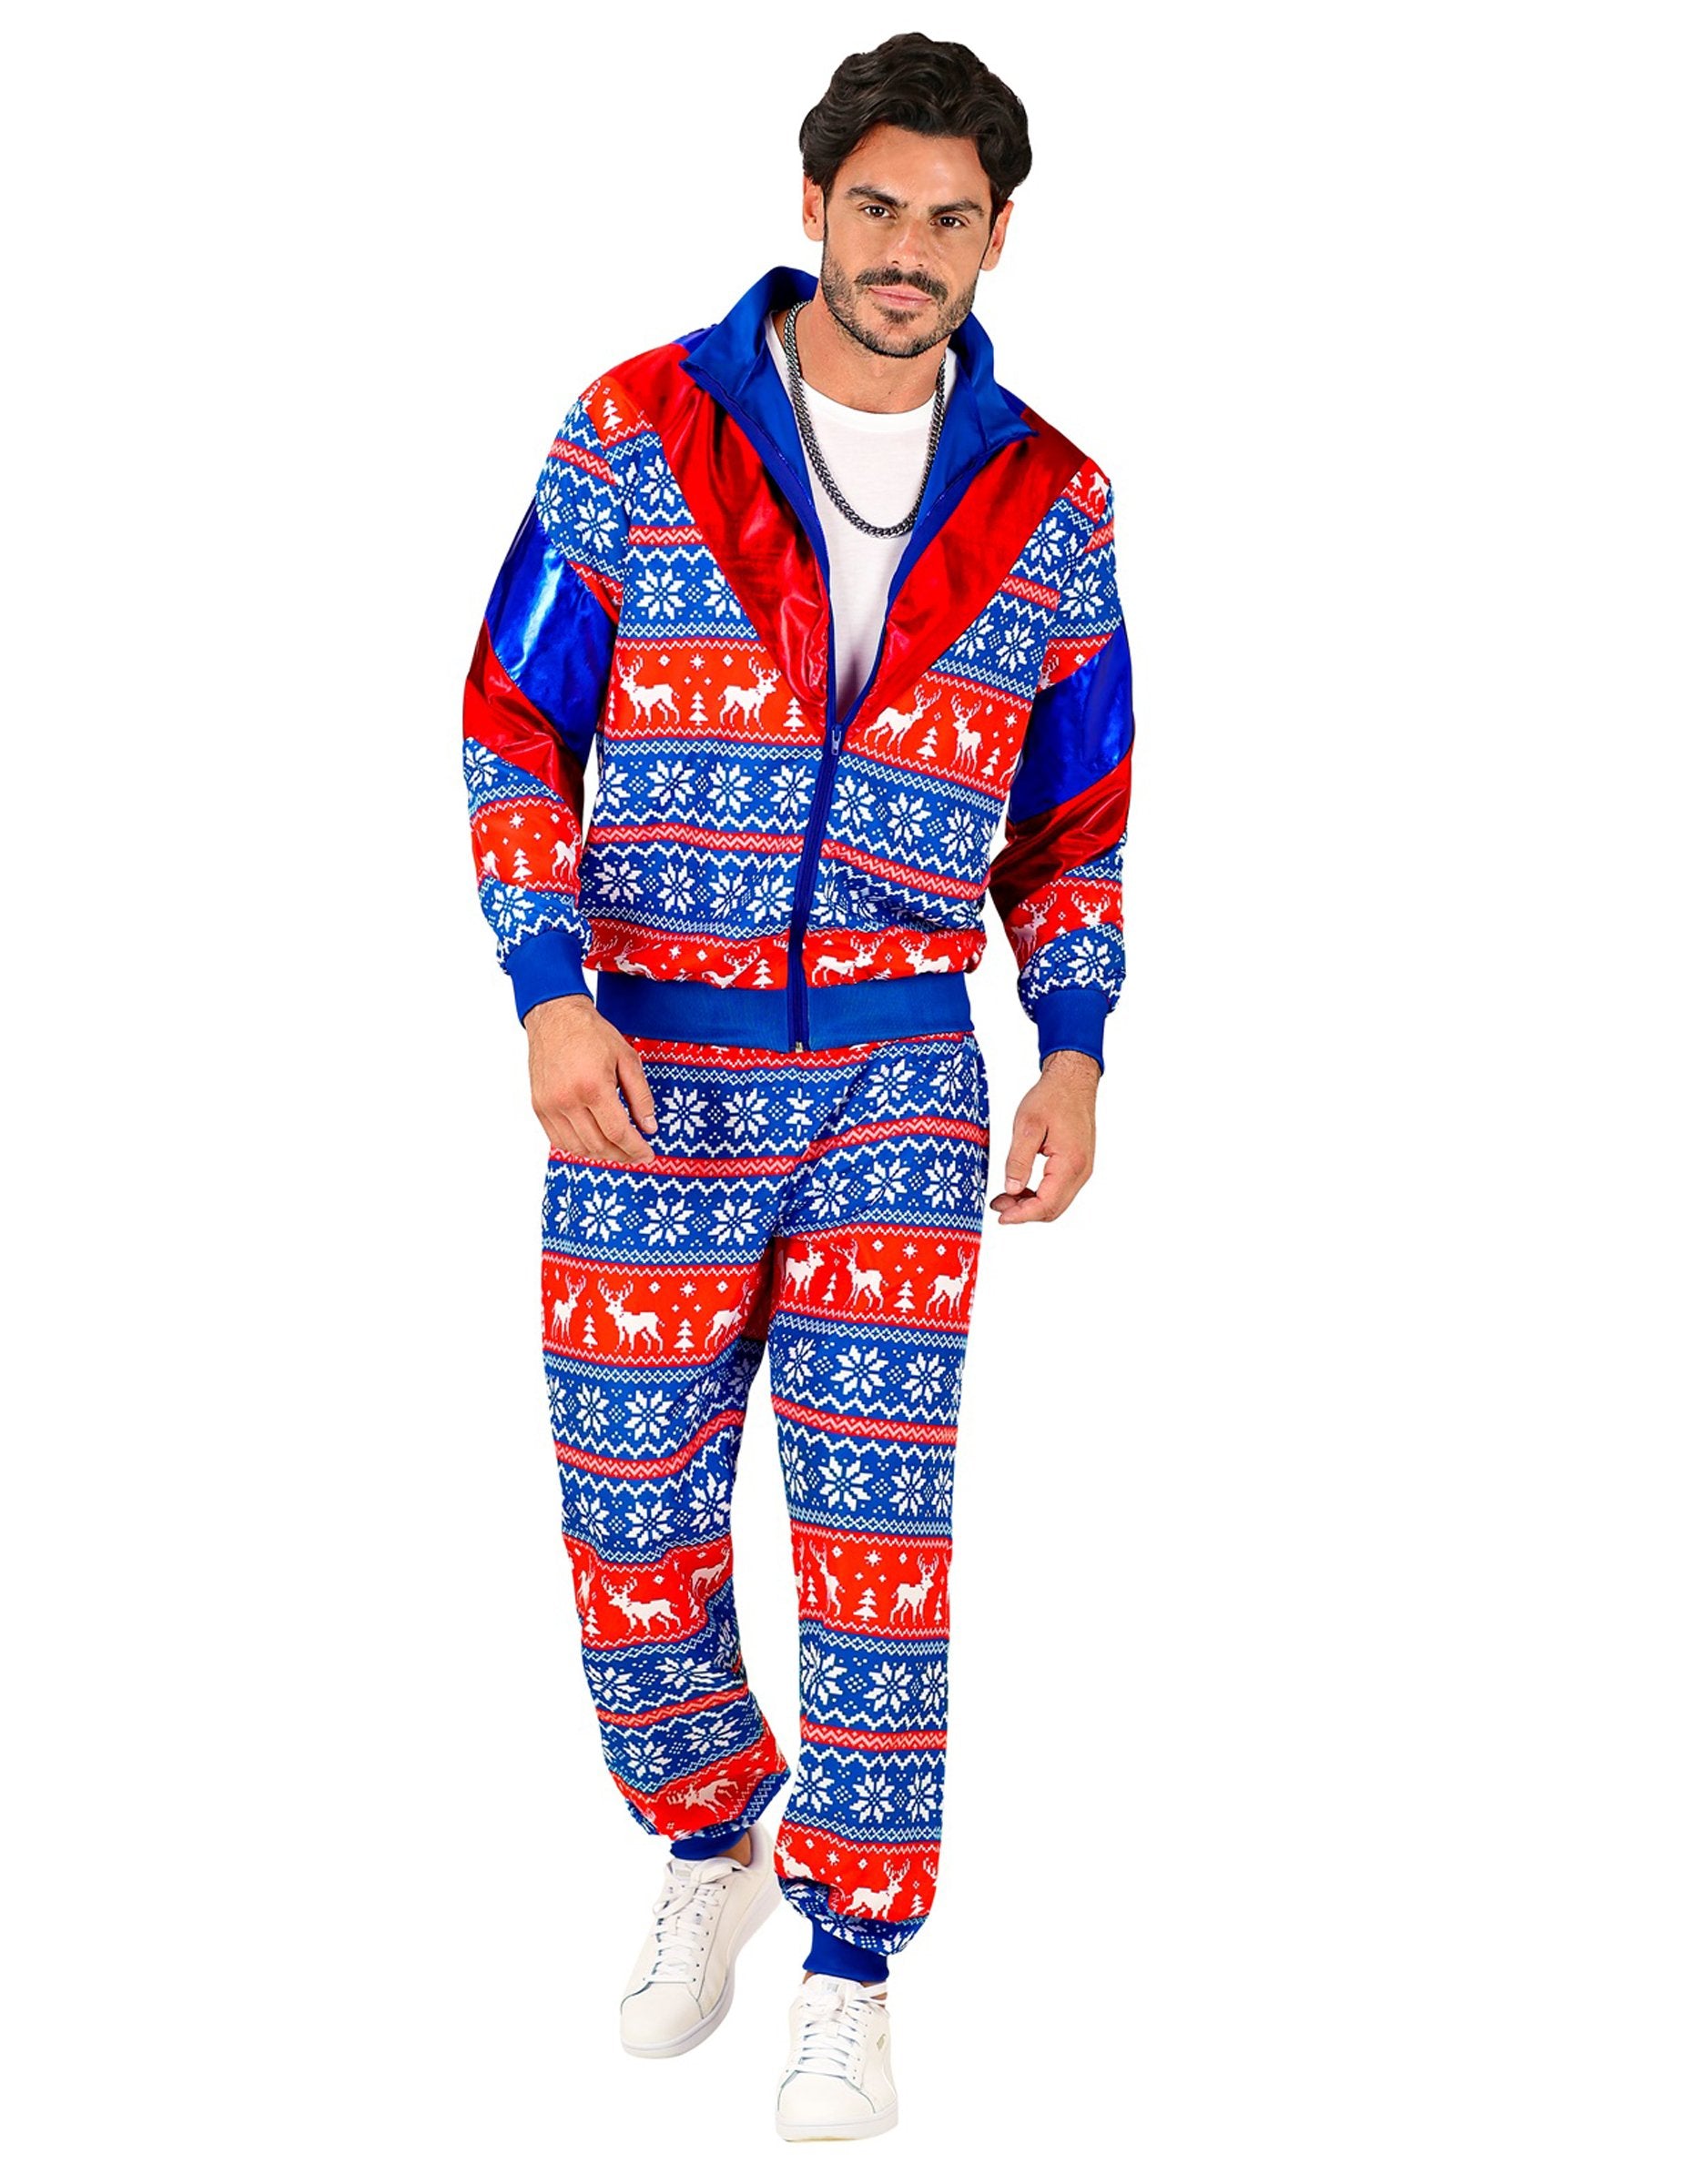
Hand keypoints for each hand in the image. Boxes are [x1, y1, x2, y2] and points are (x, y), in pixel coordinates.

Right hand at [526, 994, 658, 1161]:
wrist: (555, 1017)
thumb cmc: (592, 1034)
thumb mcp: (627, 1059)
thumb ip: (641, 1096)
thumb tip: (650, 1127)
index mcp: (593, 1087)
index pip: (618, 1133)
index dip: (636, 1149)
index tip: (648, 1154)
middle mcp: (567, 1100)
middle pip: (599, 1146)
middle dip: (622, 1155)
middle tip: (636, 1154)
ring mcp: (550, 1106)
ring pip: (578, 1149)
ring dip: (601, 1155)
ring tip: (617, 1149)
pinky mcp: (539, 1107)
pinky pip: (558, 1141)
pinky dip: (578, 1148)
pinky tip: (594, 1141)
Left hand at [988, 1050, 1100, 1223]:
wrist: (1073, 1081)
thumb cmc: (1052, 1097)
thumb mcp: (1027, 1126)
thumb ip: (1019, 1160)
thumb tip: (1012, 1189)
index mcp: (1070, 1163)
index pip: (1046, 1205)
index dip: (1022, 1215)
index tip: (1000, 1216)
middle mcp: (1081, 1171)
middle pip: (1053, 1209)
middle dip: (1024, 1213)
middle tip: (997, 1206)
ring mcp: (1082, 1169)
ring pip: (1056, 1202)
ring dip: (1031, 1205)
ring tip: (1005, 1198)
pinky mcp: (1078, 1165)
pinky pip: (1059, 1190)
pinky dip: (1039, 1195)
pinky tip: (1021, 1188)